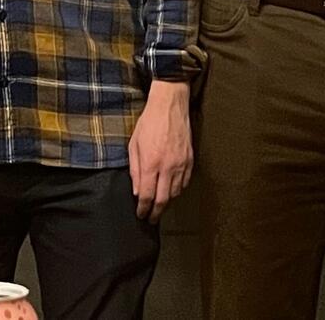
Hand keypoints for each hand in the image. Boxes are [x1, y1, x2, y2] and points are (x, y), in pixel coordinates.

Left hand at [128, 80, 192, 221]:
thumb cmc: (149, 123)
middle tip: (151, 219)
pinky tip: (172, 191)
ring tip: (160, 206)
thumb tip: (137, 191)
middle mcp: (167, 167)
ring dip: (167, 202)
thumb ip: (135, 170)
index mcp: (151, 163)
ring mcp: (181, 164)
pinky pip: (185, 182)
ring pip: (175, 193)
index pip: (147, 195)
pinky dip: (178, 191)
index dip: (143, 208)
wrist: (170, 106)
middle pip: (163, 199)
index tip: (141, 214)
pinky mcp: (190, 160)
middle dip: (156, 212)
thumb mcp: (134, 144)